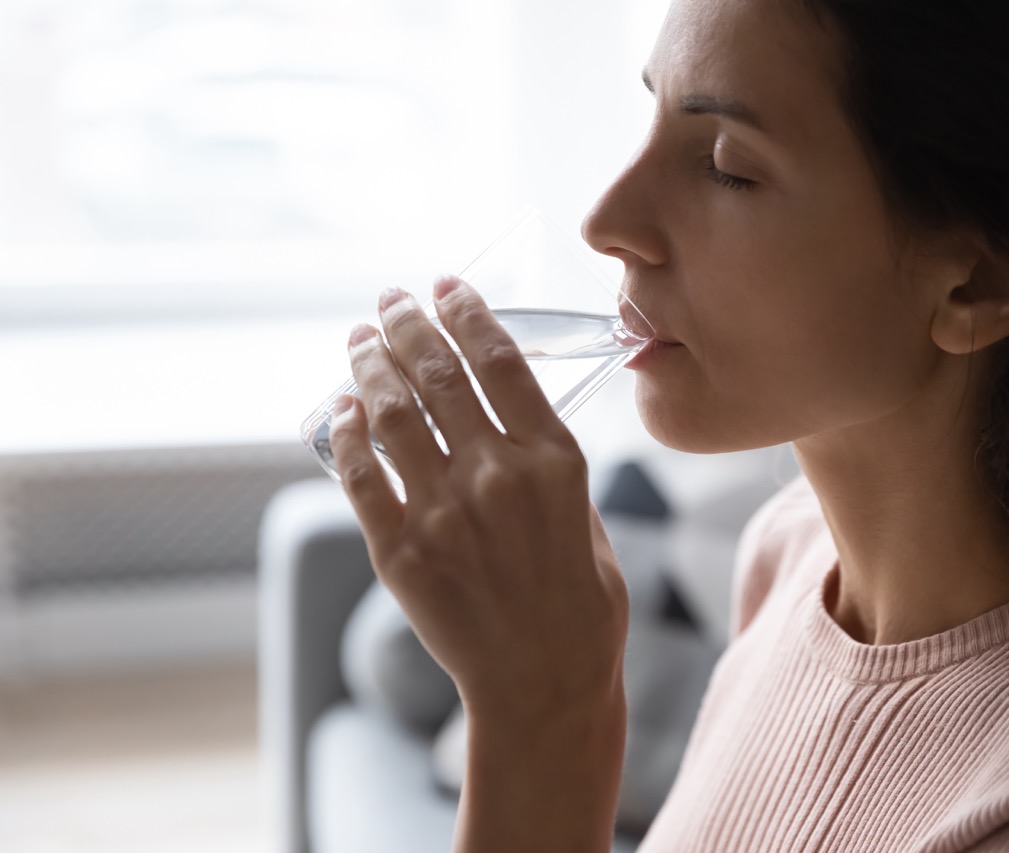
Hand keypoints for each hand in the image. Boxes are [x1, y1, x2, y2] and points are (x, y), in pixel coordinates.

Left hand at [327, 276, 629, 722]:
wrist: (543, 683)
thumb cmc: (580, 605)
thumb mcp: (587, 516)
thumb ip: (547, 464)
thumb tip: (503, 420)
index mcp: (553, 461)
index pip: (499, 361)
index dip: (466, 311)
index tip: (445, 284)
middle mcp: (497, 475)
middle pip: (438, 373)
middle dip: (407, 323)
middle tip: (390, 299)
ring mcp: (443, 512)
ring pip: (392, 412)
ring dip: (369, 364)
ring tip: (360, 338)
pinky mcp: (400, 551)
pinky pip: (361, 474)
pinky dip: (346, 432)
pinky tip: (341, 408)